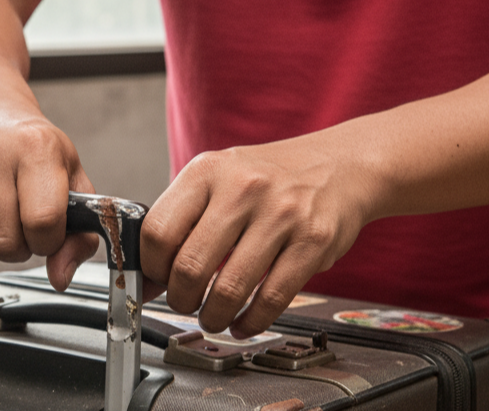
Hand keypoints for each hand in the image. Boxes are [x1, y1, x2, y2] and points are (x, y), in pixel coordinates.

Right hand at [0, 106, 98, 290]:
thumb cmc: (29, 147)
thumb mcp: (70, 178)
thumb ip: (77, 234)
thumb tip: (60, 277)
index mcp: (36, 147)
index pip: (43, 222)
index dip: (47, 241)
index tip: (45, 231)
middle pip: (3, 241)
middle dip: (16, 246)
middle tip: (17, 222)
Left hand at [141, 135, 375, 337]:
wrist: (340, 166)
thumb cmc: (270, 178)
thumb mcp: (217, 179)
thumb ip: (182, 221)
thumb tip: (149, 278)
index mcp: (207, 171)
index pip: (157, 231)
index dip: (151, 267)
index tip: (156, 280)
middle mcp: (242, 188)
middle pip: (189, 265)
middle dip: (180, 299)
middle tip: (185, 304)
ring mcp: (281, 214)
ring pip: (229, 289)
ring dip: (214, 316)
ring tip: (213, 317)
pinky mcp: (314, 241)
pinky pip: (272, 298)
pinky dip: (251, 322)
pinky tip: (244, 323)